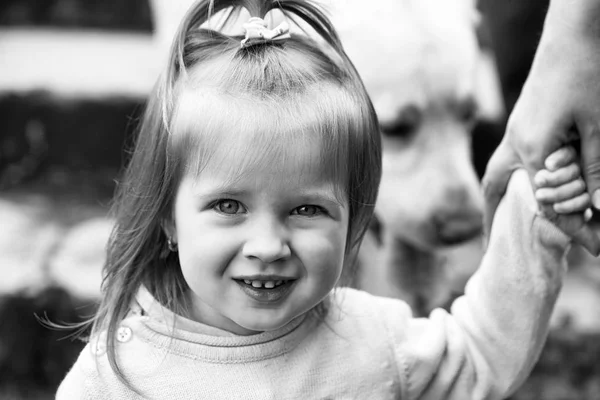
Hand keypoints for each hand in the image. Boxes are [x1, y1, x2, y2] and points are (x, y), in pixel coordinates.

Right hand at [482, 1, 599, 255]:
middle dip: (493, 223)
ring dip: (495, 201)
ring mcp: (516, 131)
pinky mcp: (524, 122)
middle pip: (495, 192)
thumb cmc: (587, 73)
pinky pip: (508, 162)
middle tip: (491, 250)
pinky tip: (520, 187)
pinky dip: (508, 181)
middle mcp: (515, 143)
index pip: (545, 203)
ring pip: (497, 176)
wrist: (574, 31)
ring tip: (495, 224)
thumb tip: (595, 209)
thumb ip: (594, 171)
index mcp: (531, 149)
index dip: (572, 229)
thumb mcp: (598, 126)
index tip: (593, 250)